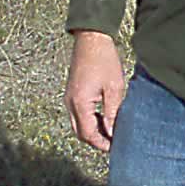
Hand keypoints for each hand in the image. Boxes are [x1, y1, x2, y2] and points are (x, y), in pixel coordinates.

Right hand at [64, 31, 125, 153]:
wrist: (91, 39)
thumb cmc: (104, 60)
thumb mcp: (114, 88)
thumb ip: (112, 113)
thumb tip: (112, 133)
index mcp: (80, 103)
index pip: (88, 134)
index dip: (102, 144)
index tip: (115, 147)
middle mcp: (70, 102)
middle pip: (80, 132)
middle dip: (96, 140)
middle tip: (114, 141)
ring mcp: (69, 97)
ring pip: (78, 124)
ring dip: (93, 130)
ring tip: (112, 129)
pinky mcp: (72, 93)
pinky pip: (78, 114)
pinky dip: (89, 120)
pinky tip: (104, 117)